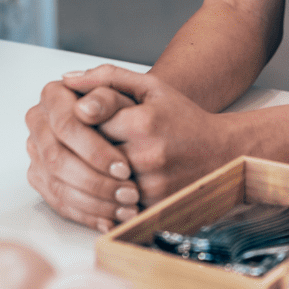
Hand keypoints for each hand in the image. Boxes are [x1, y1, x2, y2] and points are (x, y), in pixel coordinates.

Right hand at [25, 76, 138, 231]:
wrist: (131, 118)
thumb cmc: (131, 102)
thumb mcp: (128, 87)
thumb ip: (106, 86)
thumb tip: (84, 107)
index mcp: (53, 95)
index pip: (67, 126)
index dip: (95, 150)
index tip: (125, 167)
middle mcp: (38, 122)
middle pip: (58, 160)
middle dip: (96, 181)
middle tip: (128, 193)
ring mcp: (36, 152)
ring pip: (58, 186)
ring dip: (94, 202)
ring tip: (125, 208)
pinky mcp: (41, 178)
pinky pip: (59, 203)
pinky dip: (87, 215)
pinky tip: (111, 219)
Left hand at [62, 66, 235, 207]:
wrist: (220, 153)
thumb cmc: (181, 116)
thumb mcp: (149, 87)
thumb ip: (107, 78)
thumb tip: (67, 79)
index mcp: (143, 122)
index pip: (88, 121)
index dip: (81, 119)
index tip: (83, 118)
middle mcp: (146, 157)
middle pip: (90, 154)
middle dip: (82, 146)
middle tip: (81, 141)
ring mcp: (149, 187)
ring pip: (99, 181)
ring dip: (92, 172)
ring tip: (95, 160)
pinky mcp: (152, 209)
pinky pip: (114, 204)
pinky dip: (108, 193)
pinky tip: (111, 181)